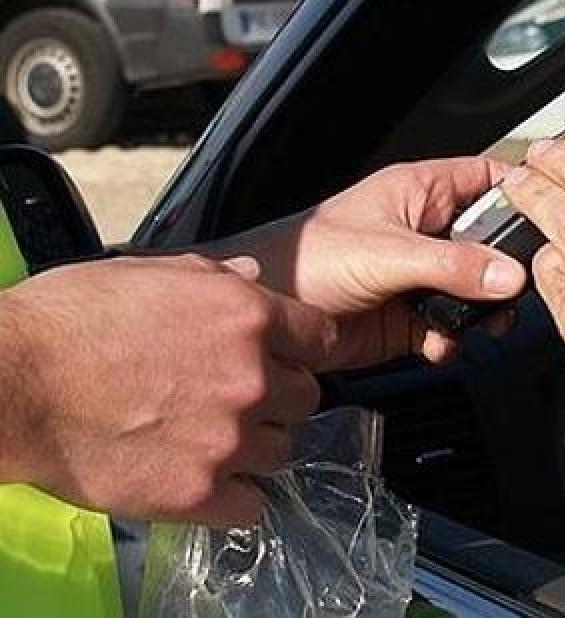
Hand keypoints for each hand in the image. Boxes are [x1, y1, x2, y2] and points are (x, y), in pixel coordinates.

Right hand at [0, 254, 336, 526]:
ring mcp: (228, 439)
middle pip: (305, 399)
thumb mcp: (147, 271)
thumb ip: (215, 277)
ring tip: (212, 439)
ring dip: (255, 446)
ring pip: (281, 451)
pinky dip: (236, 497)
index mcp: (246, 317)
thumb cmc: (68, 322)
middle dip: (278, 397)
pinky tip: (207, 480)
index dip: (302, 348)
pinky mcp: (198, 492)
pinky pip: (252, 505)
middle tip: (238, 399)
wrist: (11, 383)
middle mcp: (250, 378)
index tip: (285, 356)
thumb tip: (251, 277)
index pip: (321, 338)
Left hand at [202, 158, 526, 365]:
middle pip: (490, 242)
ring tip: (481, 325)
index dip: (520, 192)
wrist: (264, 319)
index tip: (549, 216)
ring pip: (475, 290)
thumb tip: (509, 275)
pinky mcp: (407, 317)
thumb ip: (452, 265)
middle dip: (506, 270)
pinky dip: (452, 340)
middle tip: (514, 292)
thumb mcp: (388, 254)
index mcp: (421, 192)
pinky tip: (439, 345)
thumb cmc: (305, 259)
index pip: (487, 178)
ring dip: (482, 312)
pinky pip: (450, 327)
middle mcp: (425, 230)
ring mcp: (417, 275)